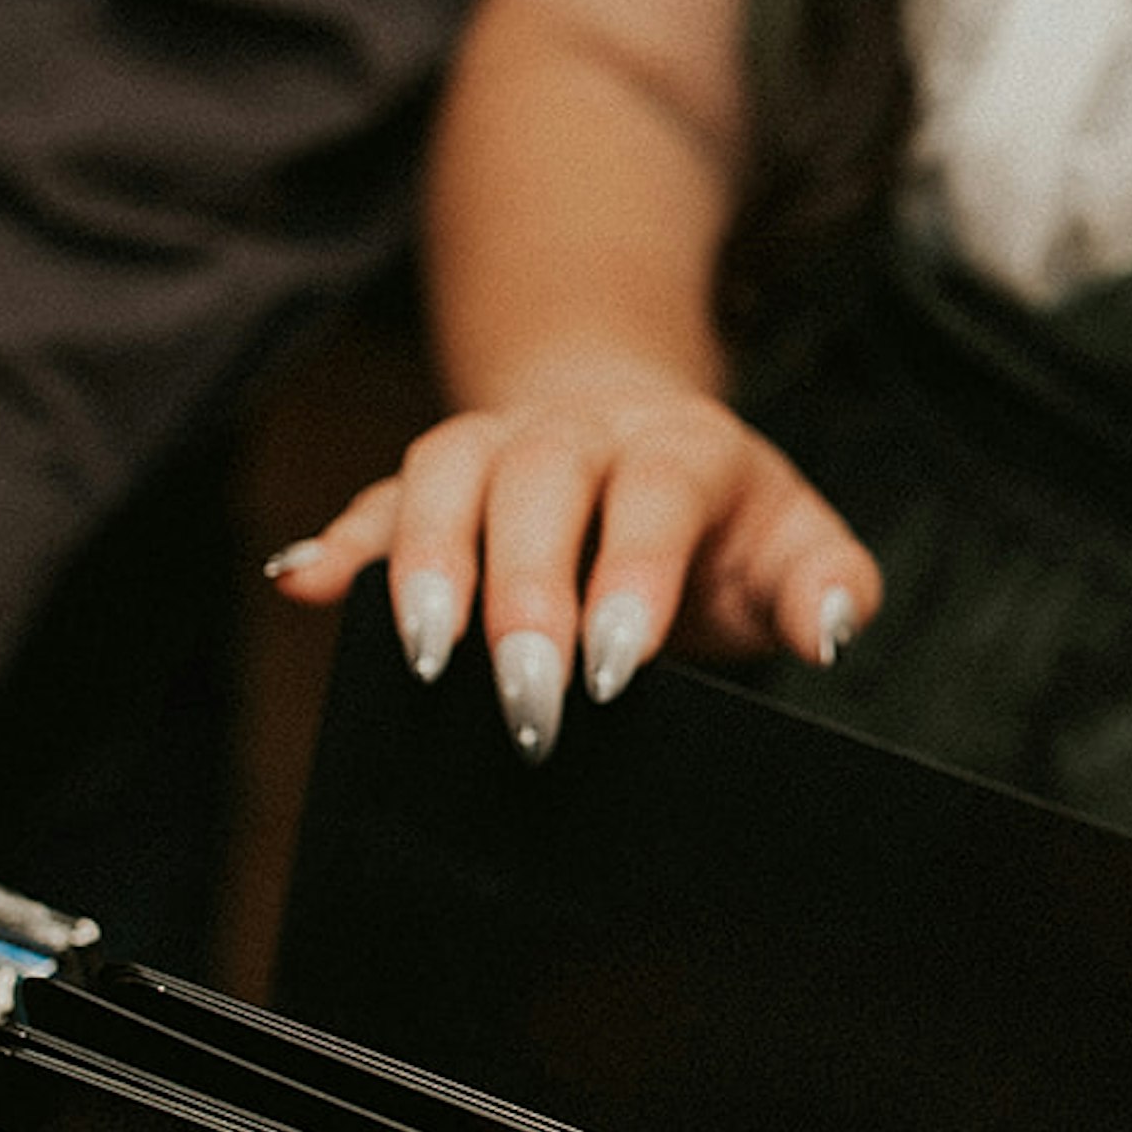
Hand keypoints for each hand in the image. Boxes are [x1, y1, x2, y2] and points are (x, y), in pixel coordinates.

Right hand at [265, 353, 879, 760]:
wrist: (647, 447)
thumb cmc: (724, 527)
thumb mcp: (796, 549)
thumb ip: (828, 587)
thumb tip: (831, 632)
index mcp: (682, 446)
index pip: (654, 493)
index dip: (632, 572)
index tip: (615, 668)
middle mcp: (581, 433)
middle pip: (539, 482)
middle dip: (525, 592)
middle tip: (525, 699)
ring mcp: (498, 450)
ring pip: (447, 475)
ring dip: (427, 562)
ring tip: (423, 659)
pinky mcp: (434, 484)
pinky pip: (377, 500)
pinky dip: (340, 542)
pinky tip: (300, 584)